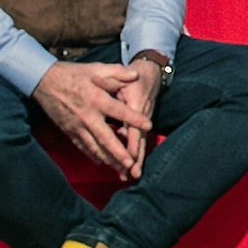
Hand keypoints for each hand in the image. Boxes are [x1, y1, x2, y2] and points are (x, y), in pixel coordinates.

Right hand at [33, 61, 149, 179]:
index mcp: (97, 99)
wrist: (44, 81)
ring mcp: (77, 125)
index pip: (120, 111)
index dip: (135, 118)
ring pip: (94, 146)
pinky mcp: (68, 130)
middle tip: (131, 163)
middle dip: (119, 152)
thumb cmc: (73, 74)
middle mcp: (88, 116)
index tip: (149, 126)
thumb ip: (117, 73)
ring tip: (120, 169)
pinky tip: (101, 162)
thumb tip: (136, 75)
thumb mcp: (96, 68)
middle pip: (106, 138)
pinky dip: (92, 155)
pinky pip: (82, 146)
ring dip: (108, 159)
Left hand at [117, 57, 162, 179]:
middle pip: (139, 141)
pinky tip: (125, 163)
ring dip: (135, 159)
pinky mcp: (140, 124)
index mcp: (136, 104)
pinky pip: (136, 140)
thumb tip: (96, 80)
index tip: (129, 158)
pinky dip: (132, 152)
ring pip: (138, 143)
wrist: (151, 72)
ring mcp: (142, 121)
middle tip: (132, 174)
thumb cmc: (136, 74)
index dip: (132, 143)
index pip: (135, 127)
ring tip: (129, 175)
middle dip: (136, 158)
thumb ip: (112, 77)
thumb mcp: (121, 72)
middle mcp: (141, 116)